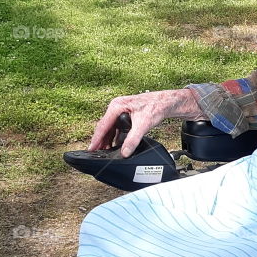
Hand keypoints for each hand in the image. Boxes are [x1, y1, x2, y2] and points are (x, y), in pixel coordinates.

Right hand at [89, 88, 203, 157]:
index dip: (96, 139)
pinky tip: (115, 145)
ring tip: (104, 152)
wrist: (165, 102)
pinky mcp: (125, 115)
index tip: (91, 149)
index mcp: (117, 106)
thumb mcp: (143, 125)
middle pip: (104, 127)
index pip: (103, 125)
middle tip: (96, 153)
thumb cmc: (155, 107)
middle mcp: (116, 107)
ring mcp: (120, 111)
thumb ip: (133, 139)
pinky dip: (114, 137)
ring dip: (108, 140)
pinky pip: (116, 127)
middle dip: (101, 141)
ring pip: (110, 128)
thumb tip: (125, 152)